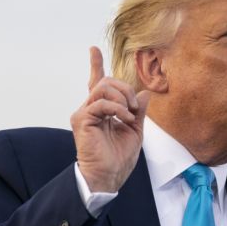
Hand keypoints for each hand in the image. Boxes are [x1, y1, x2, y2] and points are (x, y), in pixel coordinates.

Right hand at [71, 46, 149, 191]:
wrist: (109, 176)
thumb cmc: (119, 157)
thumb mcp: (135, 130)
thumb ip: (138, 111)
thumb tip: (144, 94)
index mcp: (102, 110)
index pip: (97, 83)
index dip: (95, 65)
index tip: (93, 49)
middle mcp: (90, 108)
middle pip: (107, 82)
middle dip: (126, 88)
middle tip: (135, 107)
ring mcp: (84, 113)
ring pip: (104, 87)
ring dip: (123, 98)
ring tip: (130, 115)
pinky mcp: (82, 119)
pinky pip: (101, 102)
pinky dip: (118, 108)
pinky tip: (125, 119)